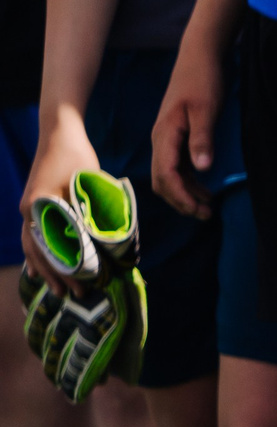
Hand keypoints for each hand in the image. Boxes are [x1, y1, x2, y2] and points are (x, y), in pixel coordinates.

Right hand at [17, 124, 99, 293]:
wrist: (59, 131)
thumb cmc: (76, 154)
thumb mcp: (86, 183)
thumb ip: (88, 210)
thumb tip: (98, 241)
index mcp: (39, 208)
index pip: (51, 248)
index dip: (65, 270)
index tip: (81, 285)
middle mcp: (29, 212)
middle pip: (40, 253)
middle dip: (57, 275)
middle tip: (74, 294)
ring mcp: (28, 209)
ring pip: (34, 247)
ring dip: (47, 268)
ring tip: (58, 289)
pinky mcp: (34, 206)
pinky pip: (35, 237)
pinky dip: (41, 254)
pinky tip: (45, 267)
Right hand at [151, 40, 226, 219]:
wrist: (199, 56)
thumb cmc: (203, 80)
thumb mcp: (207, 108)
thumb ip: (203, 138)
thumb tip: (202, 168)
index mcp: (164, 135)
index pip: (166, 176)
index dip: (181, 196)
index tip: (199, 210)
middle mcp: (160, 140)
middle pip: (163, 181)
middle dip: (182, 200)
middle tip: (207, 214)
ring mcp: (166, 138)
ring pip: (169, 175)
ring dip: (185, 193)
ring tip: (208, 206)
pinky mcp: (176, 135)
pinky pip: (177, 165)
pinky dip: (188, 180)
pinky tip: (204, 187)